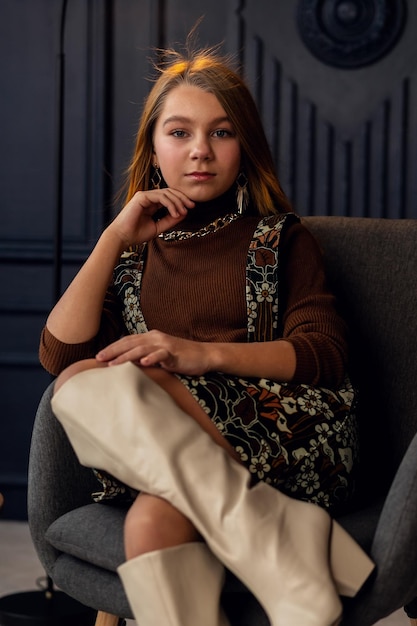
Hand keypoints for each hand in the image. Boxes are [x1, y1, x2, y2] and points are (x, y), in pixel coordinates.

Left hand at [96, 331, 211, 375]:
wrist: (204, 355)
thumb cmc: (181, 357)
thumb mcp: (160, 356)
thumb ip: (145, 357)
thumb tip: (128, 364)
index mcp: (151, 337)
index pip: (127, 341)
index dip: (113, 348)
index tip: (99, 356)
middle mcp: (156, 338)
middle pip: (130, 342)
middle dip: (113, 351)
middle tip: (98, 359)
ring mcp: (165, 344)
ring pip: (141, 348)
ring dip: (125, 356)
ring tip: (113, 364)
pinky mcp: (175, 353)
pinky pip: (162, 354)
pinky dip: (152, 358)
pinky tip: (143, 363)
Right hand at [109, 188, 194, 246]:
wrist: (123, 237)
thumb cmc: (136, 233)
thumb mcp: (158, 227)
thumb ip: (170, 220)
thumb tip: (184, 213)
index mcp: (151, 203)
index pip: (169, 197)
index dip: (181, 200)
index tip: (190, 208)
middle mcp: (148, 197)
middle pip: (169, 192)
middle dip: (182, 198)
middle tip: (191, 206)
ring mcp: (144, 195)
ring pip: (166, 193)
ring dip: (177, 202)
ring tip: (183, 212)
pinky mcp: (141, 197)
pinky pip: (160, 197)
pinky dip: (170, 204)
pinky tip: (175, 212)